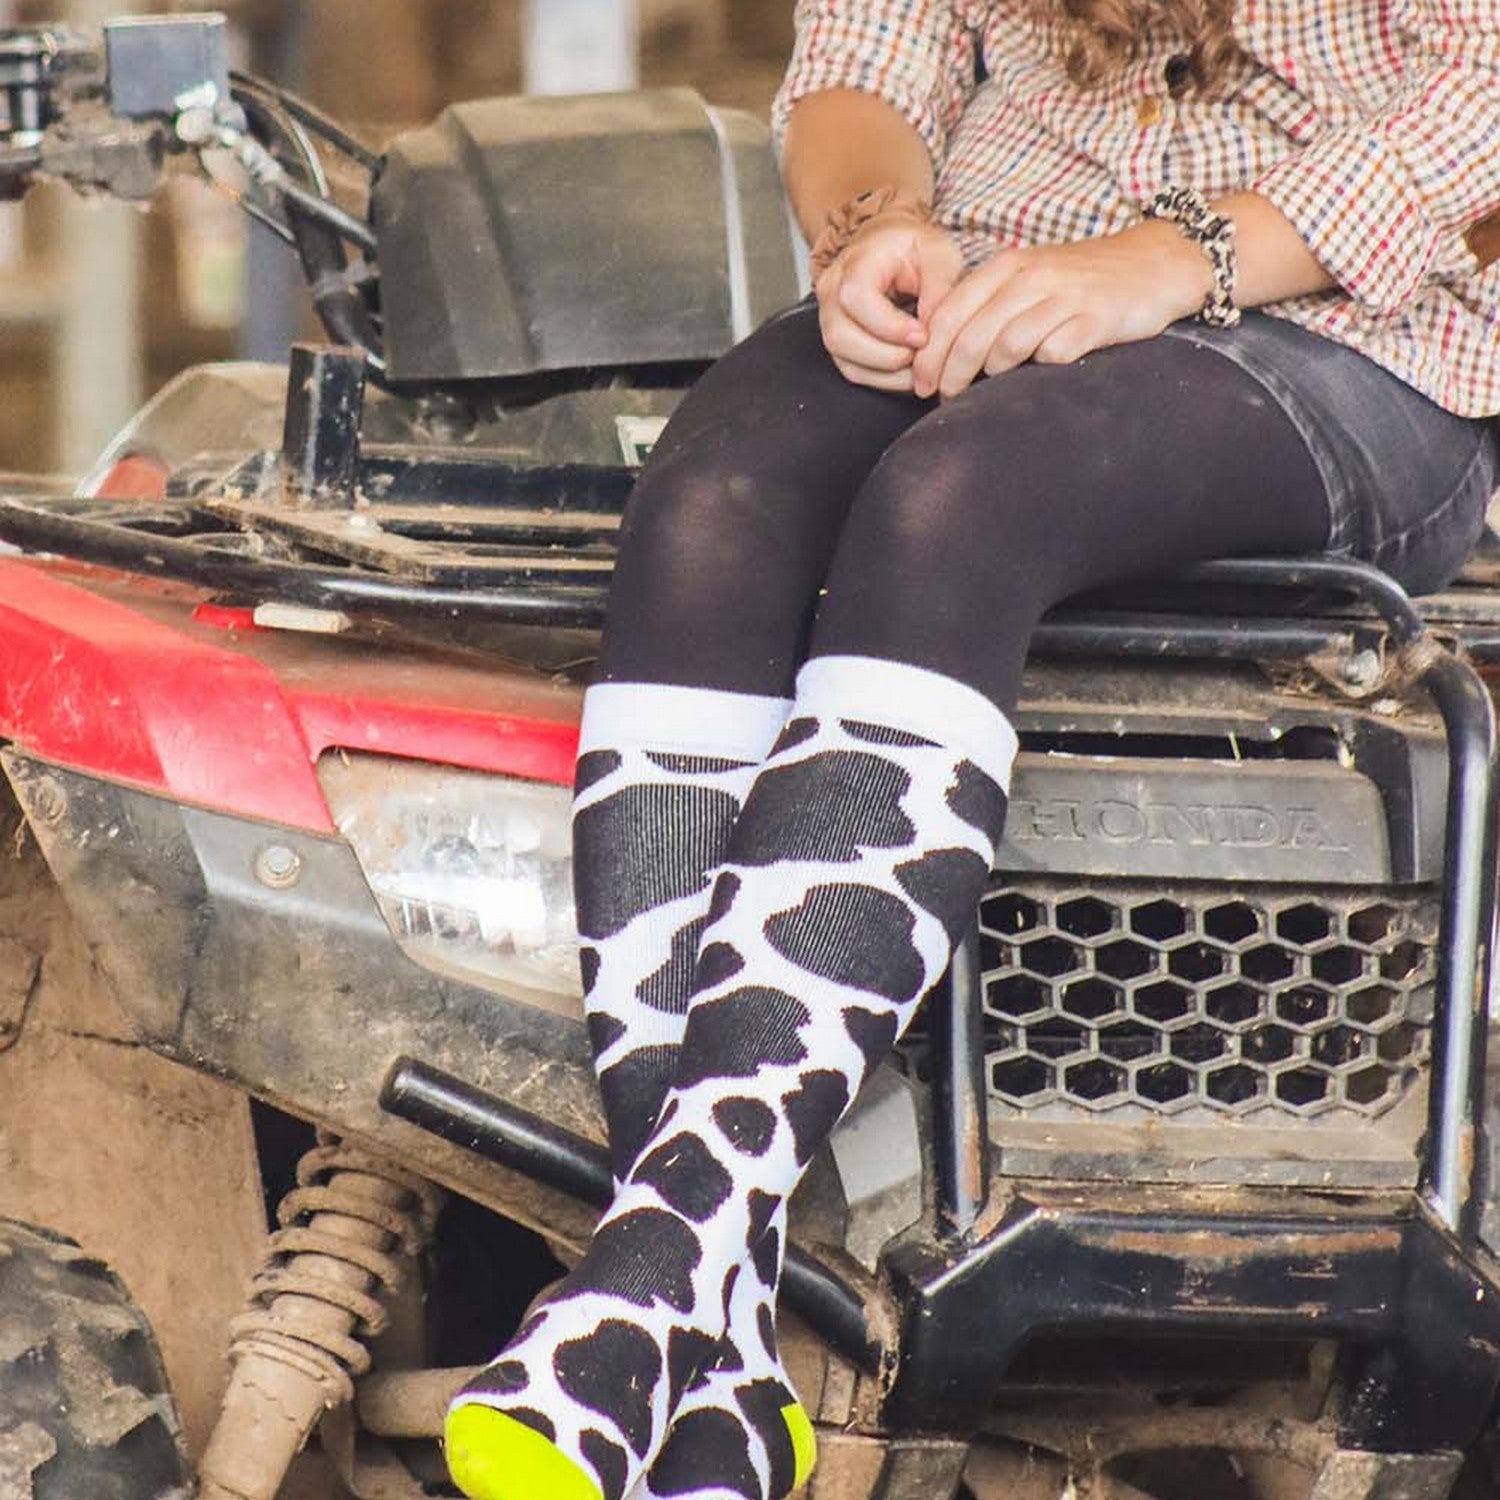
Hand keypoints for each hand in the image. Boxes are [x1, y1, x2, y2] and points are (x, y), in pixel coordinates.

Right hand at [816, 213, 964, 391]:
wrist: (889, 249)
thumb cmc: (911, 250)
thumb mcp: (937, 254)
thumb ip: (940, 288)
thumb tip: (936, 332)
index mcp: (854, 263)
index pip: (856, 299)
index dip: (889, 326)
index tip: (922, 335)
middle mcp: (832, 292)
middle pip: (842, 337)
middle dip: (889, 355)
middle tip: (923, 351)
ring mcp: (830, 320)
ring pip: (846, 361)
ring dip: (888, 372)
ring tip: (919, 363)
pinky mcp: (839, 344)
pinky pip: (854, 372)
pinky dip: (884, 379)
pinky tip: (908, 370)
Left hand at [911, 223, 1214, 399]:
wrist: (1156, 263)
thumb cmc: (1083, 279)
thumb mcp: (1031, 276)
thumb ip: (990, 303)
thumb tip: (943, 351)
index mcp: (1009, 266)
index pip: (951, 311)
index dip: (929, 353)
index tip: (920, 383)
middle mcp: (1032, 277)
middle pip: (973, 334)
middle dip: (950, 374)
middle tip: (944, 398)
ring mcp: (1065, 297)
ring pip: (1007, 345)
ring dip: (991, 376)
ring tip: (987, 389)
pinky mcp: (1096, 319)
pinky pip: (1054, 353)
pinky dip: (1041, 368)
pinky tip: (1039, 375)